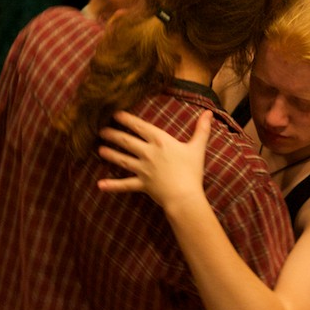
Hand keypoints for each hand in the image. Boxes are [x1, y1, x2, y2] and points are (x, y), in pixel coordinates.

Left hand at [96, 109, 211, 210]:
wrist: (185, 196)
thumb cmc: (192, 171)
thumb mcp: (197, 148)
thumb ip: (202, 129)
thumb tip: (209, 113)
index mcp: (160, 141)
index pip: (139, 126)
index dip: (126, 119)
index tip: (114, 113)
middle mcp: (148, 153)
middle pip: (126, 141)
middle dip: (112, 134)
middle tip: (100, 130)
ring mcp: (142, 169)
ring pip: (122, 159)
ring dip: (109, 154)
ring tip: (99, 149)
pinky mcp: (141, 184)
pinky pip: (124, 185)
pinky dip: (112, 185)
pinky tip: (100, 185)